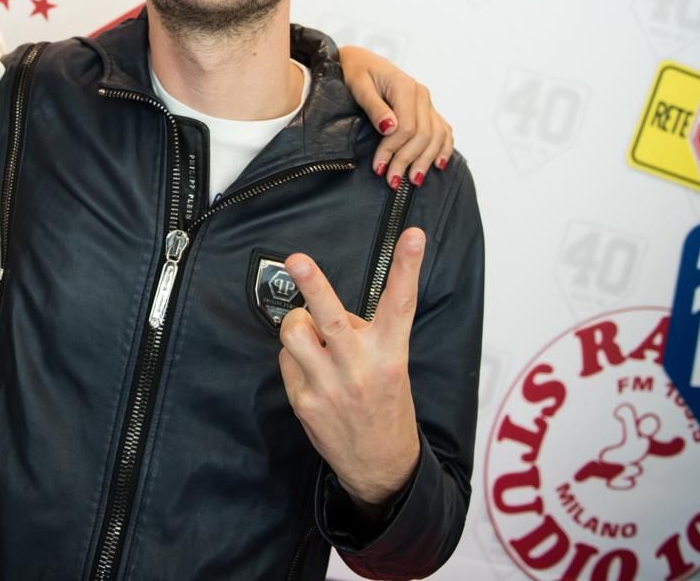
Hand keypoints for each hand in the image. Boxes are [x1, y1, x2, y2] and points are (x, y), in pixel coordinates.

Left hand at [277, 227, 424, 511]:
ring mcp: (329, 385)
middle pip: (332, 317)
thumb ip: (367, 335)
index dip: (408, 266)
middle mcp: (360, 366)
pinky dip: (294, 358)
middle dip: (313, 285)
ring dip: (298, 324)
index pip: (401, 303)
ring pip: (294, 331)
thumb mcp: (392, 366)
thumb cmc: (386, 405)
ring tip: (312, 336)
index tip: (414, 234)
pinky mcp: (304, 401)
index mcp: (390, 353)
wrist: (381, 465)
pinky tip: (311, 374)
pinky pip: (285, 359)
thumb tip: (333, 312)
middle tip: (297, 259)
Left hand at [337, 45, 452, 188]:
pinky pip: (443, 130)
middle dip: (407, 160)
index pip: (407, 127)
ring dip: (425, 160)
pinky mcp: (427, 108)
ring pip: (436, 136)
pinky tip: (438, 164)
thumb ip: (374, 106)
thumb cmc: (355, 71)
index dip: (393, 150)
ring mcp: (426, 102)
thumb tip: (389, 128)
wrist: (360, 60)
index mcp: (405, 86)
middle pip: (423, 135)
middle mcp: (421, 94)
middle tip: (392, 181)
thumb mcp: (358, 86)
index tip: (378, 167)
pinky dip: (443, 148)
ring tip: (412, 181)